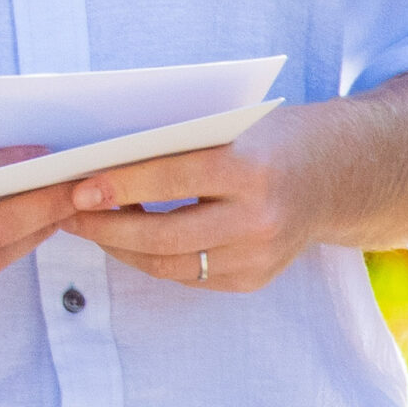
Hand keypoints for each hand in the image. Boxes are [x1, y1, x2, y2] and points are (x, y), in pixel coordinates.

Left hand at [60, 106, 317, 291]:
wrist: (337, 174)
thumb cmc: (269, 138)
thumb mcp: (230, 127)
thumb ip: (177, 144)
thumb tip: (102, 160)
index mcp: (251, 169)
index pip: (170, 179)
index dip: (118, 186)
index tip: (76, 188)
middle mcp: (259, 218)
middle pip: (164, 236)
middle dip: (107, 228)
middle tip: (70, 215)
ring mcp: (260, 256)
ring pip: (171, 264)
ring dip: (122, 249)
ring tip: (91, 228)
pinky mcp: (256, 279)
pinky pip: (190, 276)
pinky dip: (153, 260)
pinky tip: (128, 243)